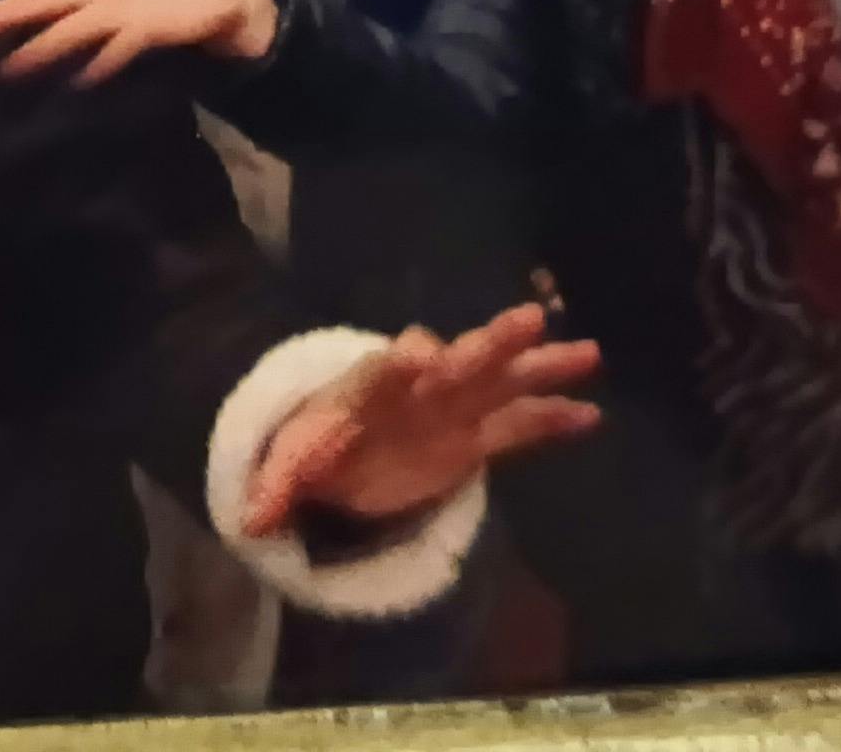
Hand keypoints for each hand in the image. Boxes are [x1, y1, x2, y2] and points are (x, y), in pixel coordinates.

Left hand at [244, 304, 602, 535]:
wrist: (337, 451)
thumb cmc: (313, 448)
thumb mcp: (289, 468)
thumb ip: (275, 490)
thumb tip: (247, 521)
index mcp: (367, 390)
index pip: (381, 370)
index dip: (400, 362)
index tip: (422, 354)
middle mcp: (417, 388)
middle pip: (455, 361)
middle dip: (489, 344)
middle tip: (527, 319)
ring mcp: (451, 408)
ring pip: (500, 382)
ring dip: (539, 367)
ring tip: (587, 351)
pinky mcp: (473, 436)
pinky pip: (518, 426)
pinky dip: (552, 417)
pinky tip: (593, 413)